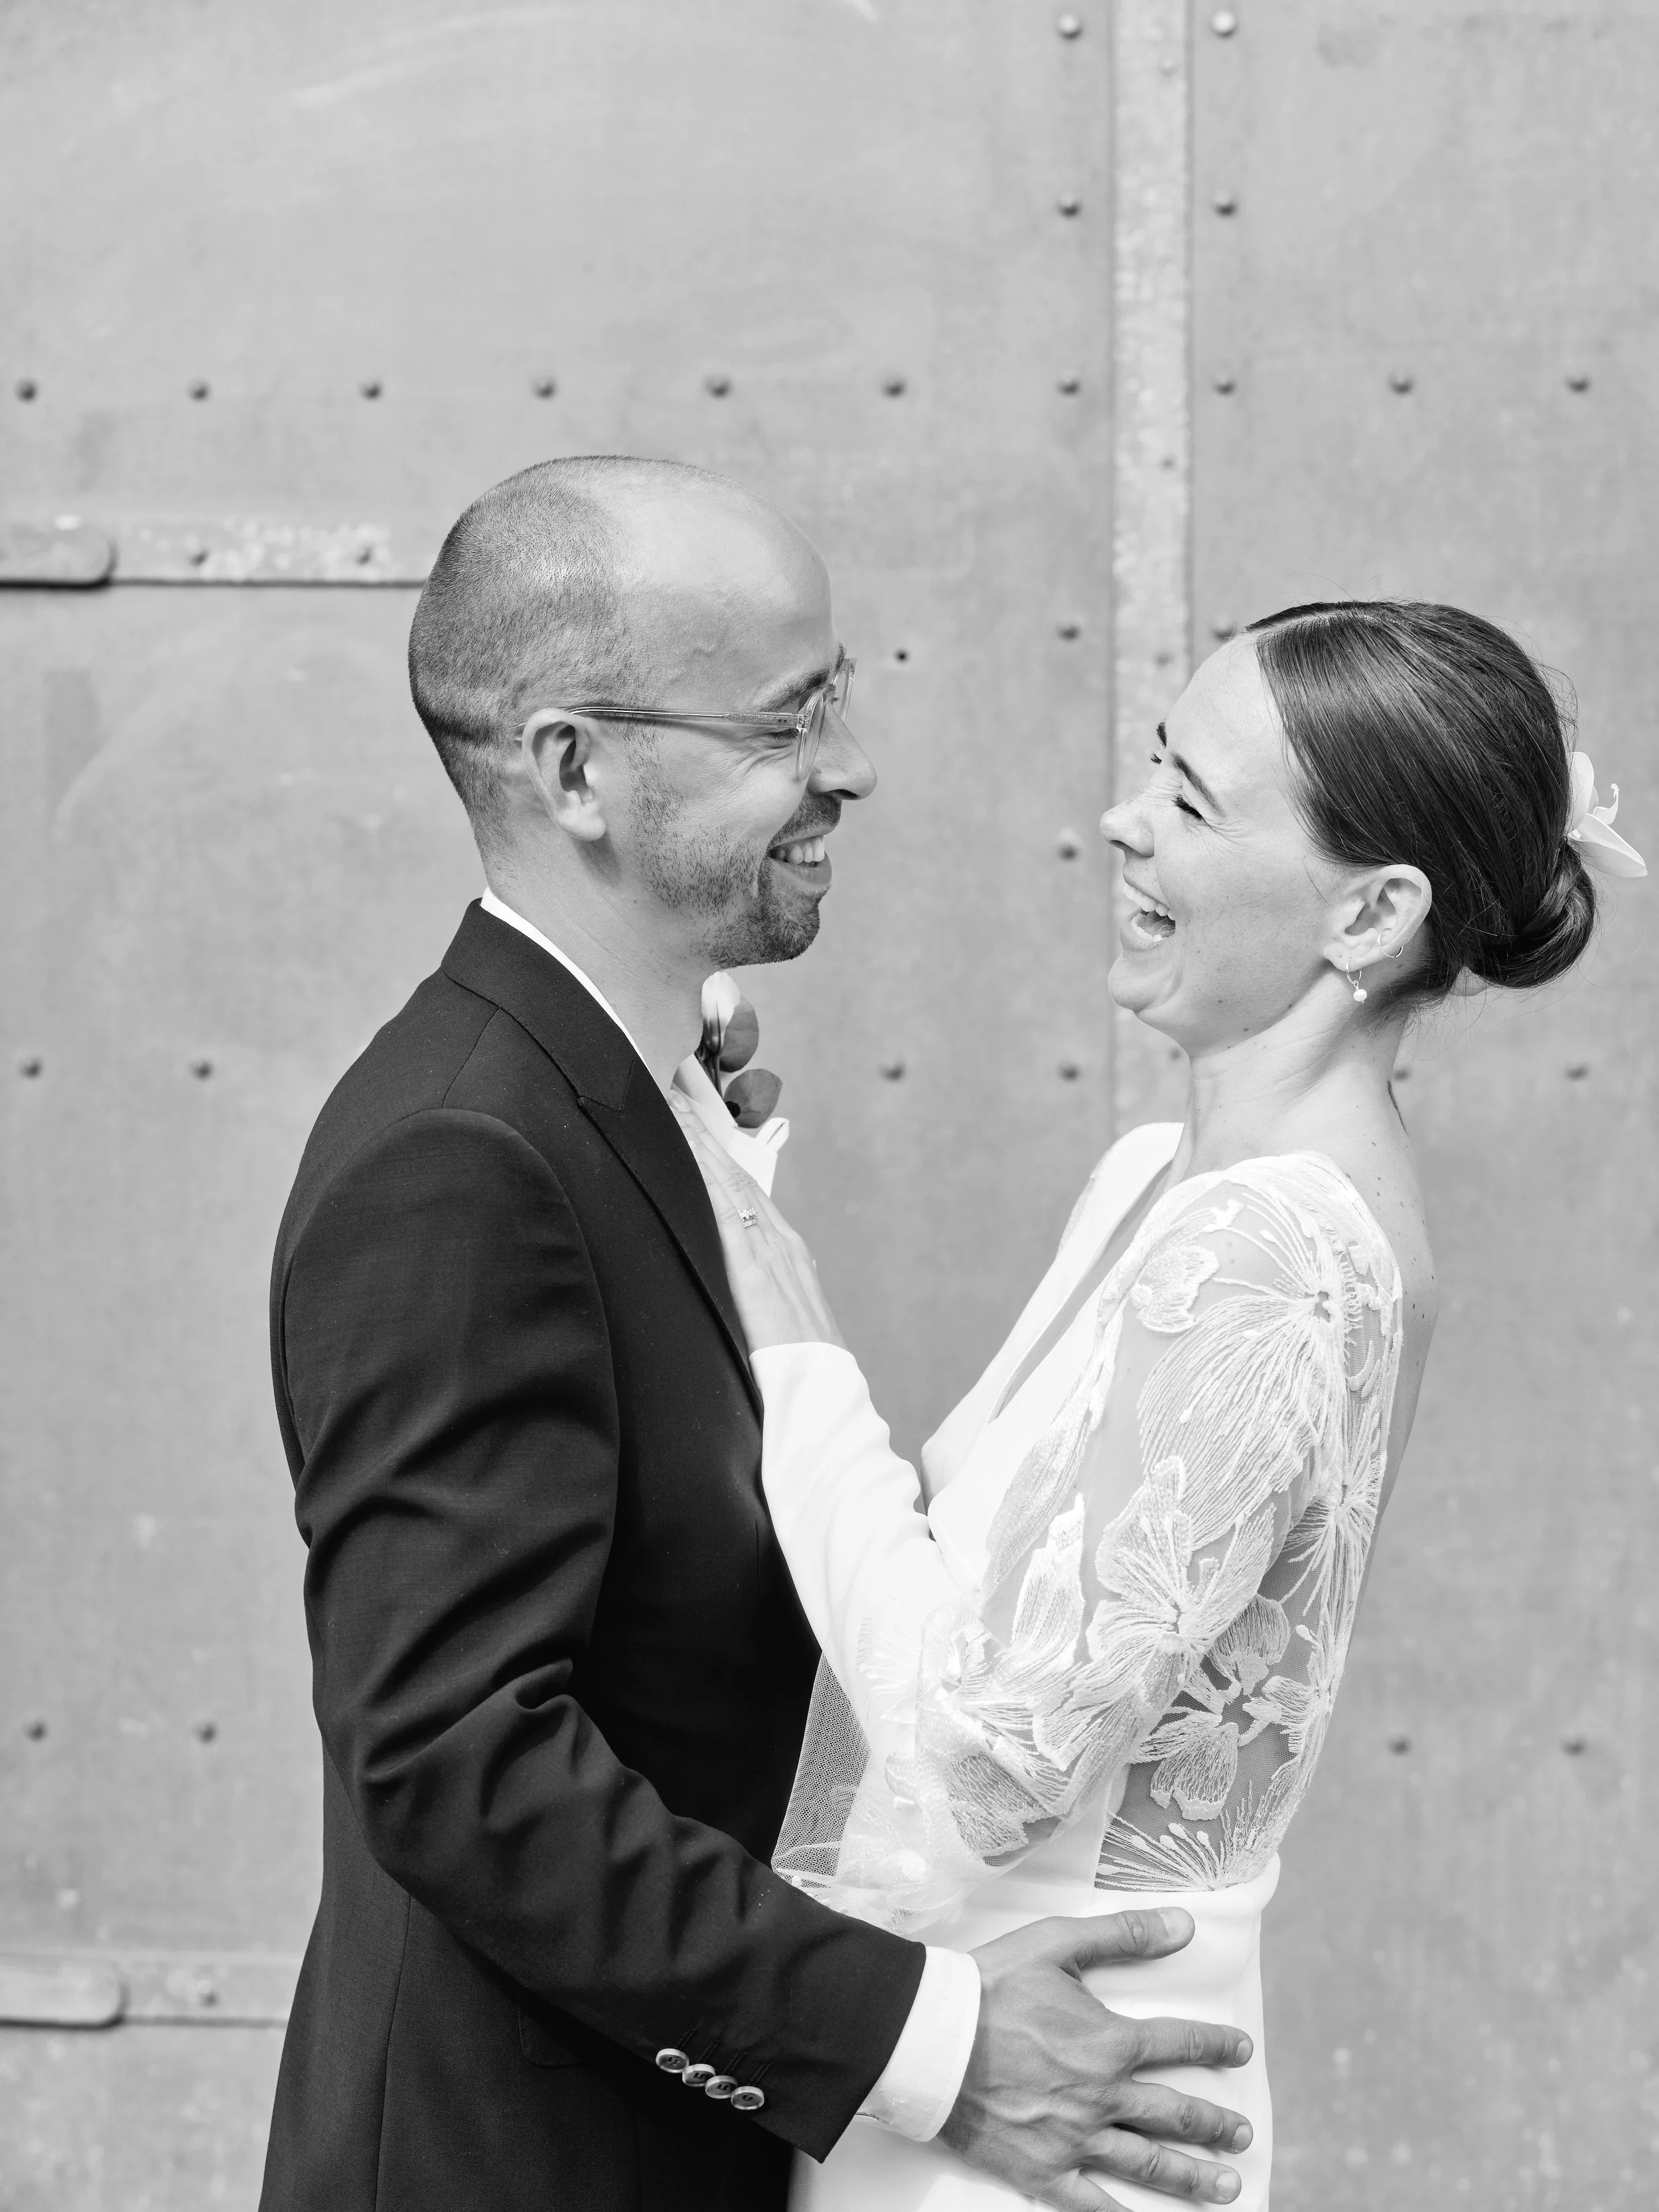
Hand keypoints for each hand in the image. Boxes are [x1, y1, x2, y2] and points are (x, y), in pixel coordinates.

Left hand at [677, 1107, 844, 1352]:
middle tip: (674, 1093)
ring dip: (698, 1142)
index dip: (718, 1152)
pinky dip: (703, 1177)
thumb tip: (741, 1280)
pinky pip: (723, 1213)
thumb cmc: (799, 1363)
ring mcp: (768, 1252)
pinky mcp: (752, 1271)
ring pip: (728, 1183)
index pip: (745, 1188)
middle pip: (734, 1173)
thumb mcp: (779, 1315)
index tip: (693, 1120)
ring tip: (672, 1107)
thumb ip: (761, 1291)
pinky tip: (685, 1154)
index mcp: (785, 1249)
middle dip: (704, 1133)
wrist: (822, 1390)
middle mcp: (779, 1240)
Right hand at [941, 1910, 1252, 2209]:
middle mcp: (1102, 2097)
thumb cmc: (991, 1986)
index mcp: (1109, 2042)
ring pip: (1148, 2163)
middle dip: (1214, 2124)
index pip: (1179, 2043)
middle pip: (1174, 2112)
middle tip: (1242, 2133)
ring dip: (1192, 2175)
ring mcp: (1075, 2140)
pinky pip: (1094, 2204)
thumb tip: (1183, 1925)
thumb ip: (1123, 1935)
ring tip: (1226, 2186)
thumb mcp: (1057, 1943)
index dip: (1215, 2043)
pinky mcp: (1043, 2172)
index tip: (1241, 2048)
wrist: (931, 2039)